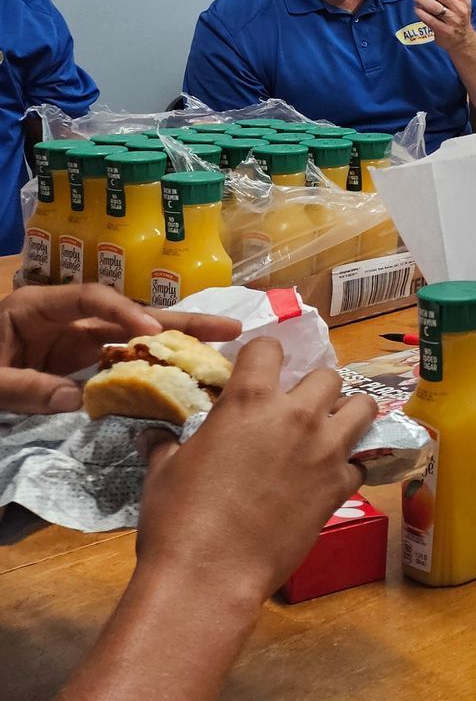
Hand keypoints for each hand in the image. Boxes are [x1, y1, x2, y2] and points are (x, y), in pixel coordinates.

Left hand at [0, 285, 242, 414]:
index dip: (126, 315)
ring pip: (132, 339)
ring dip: (176, 343)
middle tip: (228, 327)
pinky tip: (183, 372)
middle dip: (176, 321)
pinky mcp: (76, 368)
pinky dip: (151, 368)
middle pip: (127, 315)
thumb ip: (22, 388)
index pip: (92, 300)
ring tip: (223, 344)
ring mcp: (72, 345)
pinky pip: (119, 365)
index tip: (154, 338)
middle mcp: (63, 321)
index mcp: (34, 308)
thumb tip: (76, 400)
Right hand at [136, 339, 376, 604]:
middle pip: (328, 375)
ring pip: (363, 407)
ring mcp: (325, 449)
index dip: (262, 357)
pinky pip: (360, 461)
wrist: (210, 574)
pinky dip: (348, 466)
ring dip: (348, 414)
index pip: (269, 348)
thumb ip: (167, 444)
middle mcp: (296, 415)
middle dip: (313, 388)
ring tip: (328, 431)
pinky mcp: (340, 486)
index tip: (256, 373)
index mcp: (250, 400)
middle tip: (296, 410)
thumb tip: (154, 433)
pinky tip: (328, 478)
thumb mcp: (163, 472)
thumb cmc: (177, 518)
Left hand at [410, 0, 475, 52]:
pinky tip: (417, 10)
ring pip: (434, 6)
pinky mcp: (444, 30)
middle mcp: (460, 9)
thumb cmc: (457, 18)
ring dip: (421, 0)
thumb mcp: (458, 3)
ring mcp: (452, 20)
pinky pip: (429, 19)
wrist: (463, 40)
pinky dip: (420, 12)